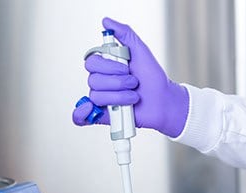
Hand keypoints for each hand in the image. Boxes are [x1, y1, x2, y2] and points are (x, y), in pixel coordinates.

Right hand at [73, 17, 189, 137]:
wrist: (164, 101)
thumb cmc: (153, 77)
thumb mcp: (141, 51)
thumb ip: (125, 34)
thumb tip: (106, 21)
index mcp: (106, 66)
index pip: (91, 62)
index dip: (108, 66)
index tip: (126, 67)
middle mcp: (102, 82)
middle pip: (93, 80)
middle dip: (117, 82)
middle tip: (134, 82)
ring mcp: (102, 99)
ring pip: (97, 96)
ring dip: (119, 97)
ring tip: (134, 97)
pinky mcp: (104, 116)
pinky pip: (82, 117)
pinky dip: (81, 114)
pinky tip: (90, 110)